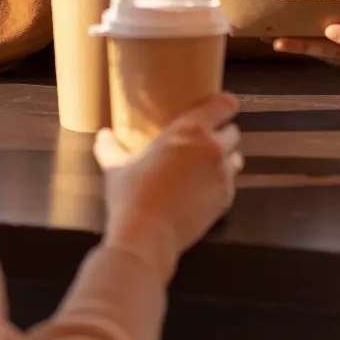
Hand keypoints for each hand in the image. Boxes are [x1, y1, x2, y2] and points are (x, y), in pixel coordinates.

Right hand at [95, 94, 242, 280]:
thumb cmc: (131, 194)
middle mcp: (213, 148)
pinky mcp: (226, 200)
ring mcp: (223, 176)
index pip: (224, 105)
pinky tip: (202, 191)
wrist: (146, 235)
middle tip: (204, 141)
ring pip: (236, 159)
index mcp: (190, 130)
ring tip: (205, 167)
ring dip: (225, 159)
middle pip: (234, 132)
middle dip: (223, 135)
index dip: (224, 105)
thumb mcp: (117, 166)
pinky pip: (230, 184)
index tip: (218, 107)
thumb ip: (110, 147)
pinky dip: (221, 184)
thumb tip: (103, 134)